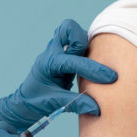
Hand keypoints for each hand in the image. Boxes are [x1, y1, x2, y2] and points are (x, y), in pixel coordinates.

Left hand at [0, 19, 117, 131]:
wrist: (25, 101)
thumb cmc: (36, 101)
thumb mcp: (54, 103)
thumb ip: (75, 104)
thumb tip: (97, 108)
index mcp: (49, 63)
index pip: (74, 61)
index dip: (94, 70)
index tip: (110, 79)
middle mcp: (52, 52)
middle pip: (68, 28)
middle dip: (82, 39)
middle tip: (92, 57)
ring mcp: (57, 50)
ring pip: (71, 30)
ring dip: (84, 40)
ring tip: (95, 58)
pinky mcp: (63, 53)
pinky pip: (74, 40)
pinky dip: (84, 46)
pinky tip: (92, 60)